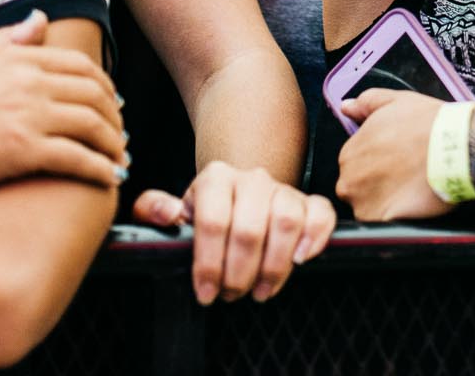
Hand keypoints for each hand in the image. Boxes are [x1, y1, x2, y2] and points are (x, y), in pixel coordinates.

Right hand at [0, 11, 125, 200]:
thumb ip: (6, 39)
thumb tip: (40, 18)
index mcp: (17, 58)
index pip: (79, 66)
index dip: (103, 85)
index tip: (112, 101)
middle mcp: (30, 83)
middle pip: (94, 95)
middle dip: (115, 116)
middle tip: (121, 133)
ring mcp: (28, 116)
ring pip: (92, 126)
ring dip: (114, 144)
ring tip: (120, 159)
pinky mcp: (23, 151)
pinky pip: (77, 159)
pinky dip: (100, 169)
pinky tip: (109, 180)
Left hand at [133, 162, 335, 303]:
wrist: (238, 200)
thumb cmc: (203, 215)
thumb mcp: (172, 213)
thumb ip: (153, 210)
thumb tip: (167, 213)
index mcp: (216, 178)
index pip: (212, 221)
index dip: (209, 263)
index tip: (206, 294)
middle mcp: (252, 178)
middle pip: (248, 229)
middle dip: (239, 273)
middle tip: (232, 295)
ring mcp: (283, 189)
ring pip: (286, 222)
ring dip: (273, 266)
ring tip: (260, 291)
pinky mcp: (309, 202)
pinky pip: (321, 214)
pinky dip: (316, 237)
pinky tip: (301, 261)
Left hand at [335, 88, 450, 221]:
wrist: (458, 150)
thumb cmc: (430, 126)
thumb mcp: (396, 101)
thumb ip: (366, 103)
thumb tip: (348, 106)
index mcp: (350, 152)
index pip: (354, 164)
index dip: (376, 163)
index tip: (395, 162)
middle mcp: (350, 179)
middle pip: (358, 188)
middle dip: (377, 184)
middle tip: (404, 176)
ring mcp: (363, 203)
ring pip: (368, 208)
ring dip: (384, 202)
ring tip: (409, 190)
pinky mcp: (380, 222)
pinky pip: (381, 225)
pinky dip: (394, 217)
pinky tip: (411, 204)